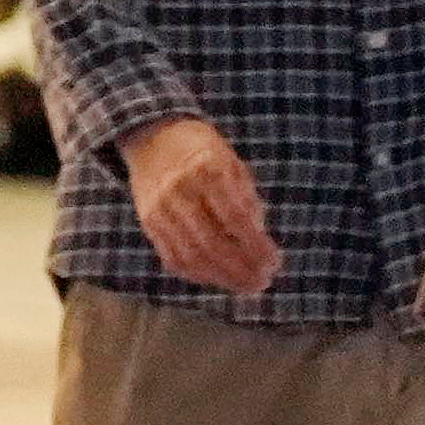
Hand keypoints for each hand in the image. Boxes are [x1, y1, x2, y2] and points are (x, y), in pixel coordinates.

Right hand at [120, 112, 281, 295]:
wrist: (152, 137)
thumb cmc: (202, 150)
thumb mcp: (231, 162)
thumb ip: (247, 199)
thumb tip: (261, 240)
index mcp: (206, 170)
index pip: (235, 218)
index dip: (256, 246)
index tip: (275, 263)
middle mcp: (179, 191)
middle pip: (212, 243)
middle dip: (241, 270)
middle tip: (263, 282)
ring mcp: (160, 210)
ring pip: (191, 256)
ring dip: (222, 278)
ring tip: (246, 287)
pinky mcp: (148, 223)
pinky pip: (173, 257)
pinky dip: (198, 274)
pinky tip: (219, 279)